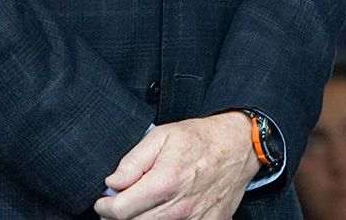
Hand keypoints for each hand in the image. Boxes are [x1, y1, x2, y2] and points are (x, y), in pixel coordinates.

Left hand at [94, 112, 258, 219]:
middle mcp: (180, 206)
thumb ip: (132, 161)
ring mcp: (195, 218)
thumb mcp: (162, 135)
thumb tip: (112, 184)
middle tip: (121, 204)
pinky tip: (165, 211)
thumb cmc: (201, 138)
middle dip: (120, 217)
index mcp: (166, 181)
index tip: (104, 201)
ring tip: (142, 207)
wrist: (241, 145)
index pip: (119, 211)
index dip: (105, 207)